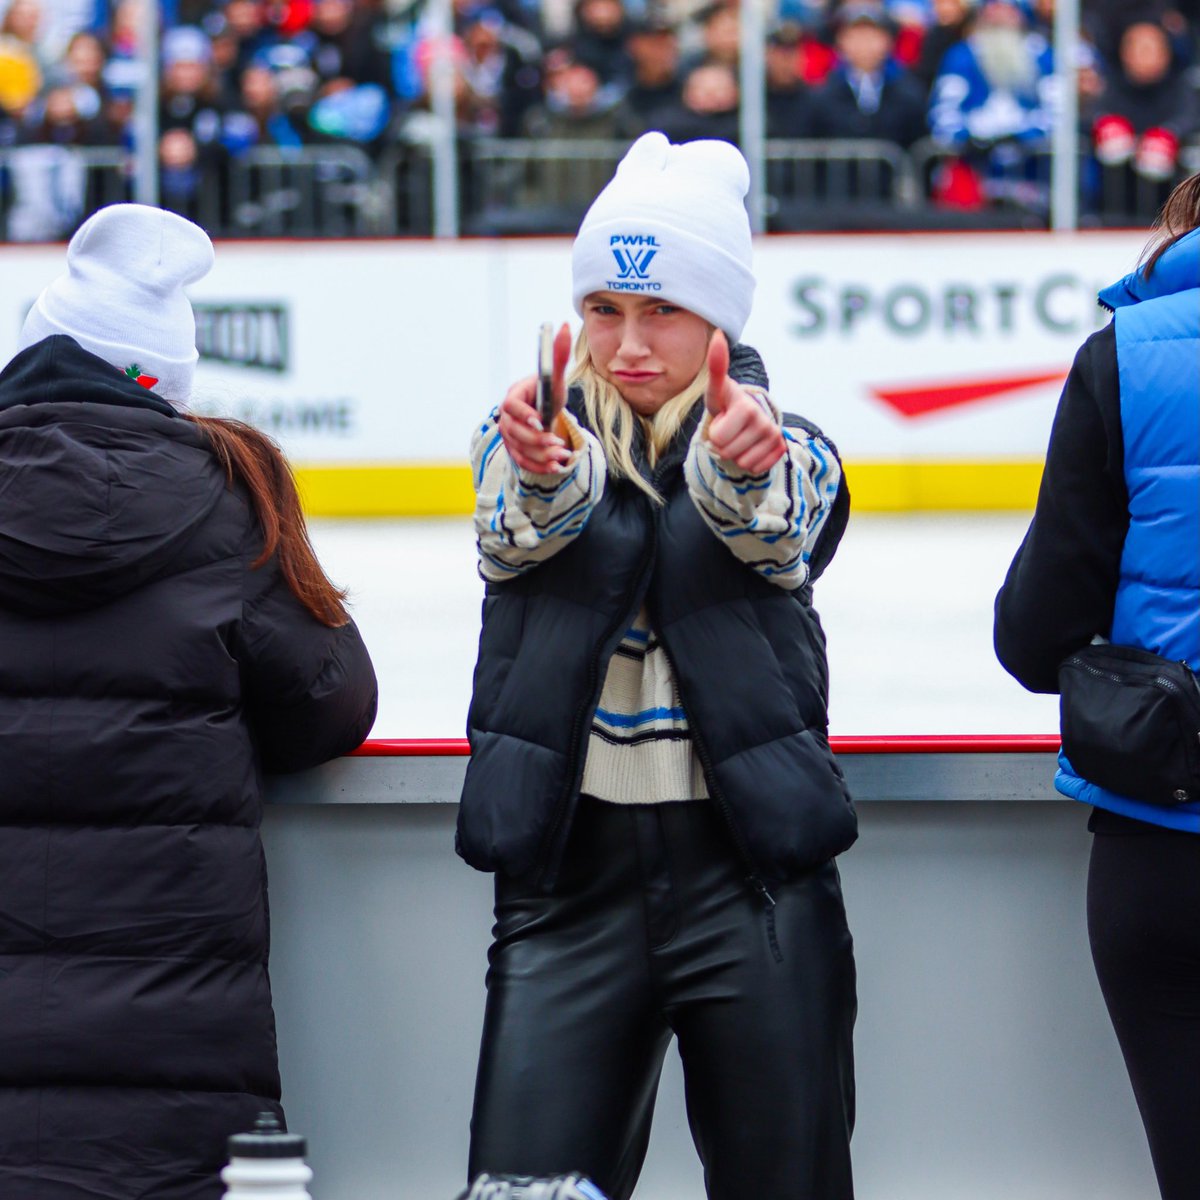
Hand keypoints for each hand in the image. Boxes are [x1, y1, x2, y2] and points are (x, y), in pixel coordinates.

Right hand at [497, 322, 572, 472]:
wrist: (543, 412)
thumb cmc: (547, 393)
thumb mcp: (555, 378)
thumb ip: (558, 356)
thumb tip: (566, 326)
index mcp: (513, 398)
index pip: (511, 408)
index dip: (524, 415)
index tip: (540, 421)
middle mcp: (505, 419)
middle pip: (515, 433)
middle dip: (538, 441)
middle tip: (558, 444)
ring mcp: (508, 437)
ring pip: (521, 451)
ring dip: (543, 456)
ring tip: (563, 455)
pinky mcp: (515, 452)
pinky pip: (524, 463)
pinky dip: (541, 467)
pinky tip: (557, 466)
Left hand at [704, 330, 785, 473]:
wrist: (748, 419)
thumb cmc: (727, 404)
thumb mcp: (716, 390)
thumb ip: (716, 367)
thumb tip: (717, 334)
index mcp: (746, 407)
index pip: (717, 438)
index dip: (714, 432)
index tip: (723, 418)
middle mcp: (764, 421)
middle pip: (727, 452)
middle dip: (723, 444)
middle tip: (729, 430)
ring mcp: (775, 436)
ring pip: (741, 462)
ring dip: (735, 453)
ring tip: (739, 437)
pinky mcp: (780, 449)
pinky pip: (755, 468)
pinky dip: (749, 462)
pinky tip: (750, 447)